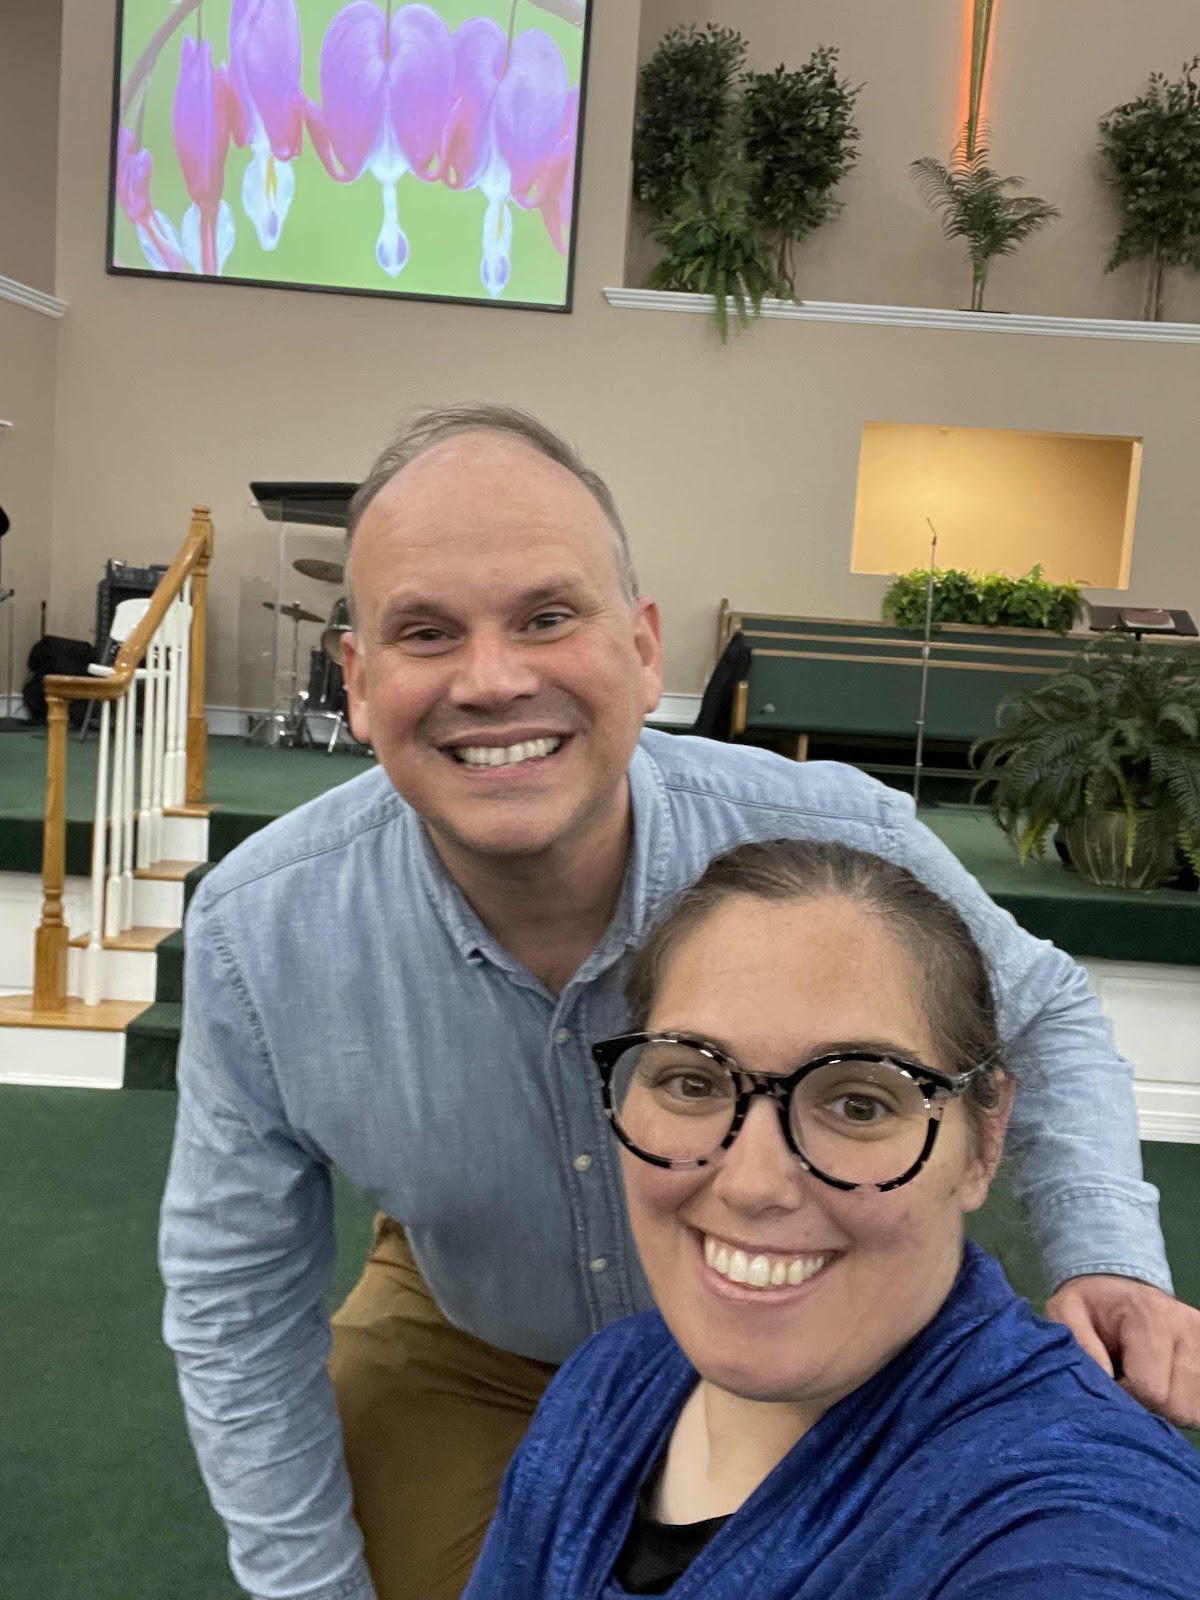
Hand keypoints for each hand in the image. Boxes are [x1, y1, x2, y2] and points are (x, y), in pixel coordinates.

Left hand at [1046, 1274, 1199, 1429]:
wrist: (1120, 1286)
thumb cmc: (1091, 1305)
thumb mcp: (1067, 1311)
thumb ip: (1080, 1343)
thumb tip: (1105, 1380)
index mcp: (1151, 1317)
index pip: (1150, 1390)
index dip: (1124, 1395)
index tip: (1110, 1380)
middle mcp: (1189, 1329)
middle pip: (1177, 1406)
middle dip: (1147, 1403)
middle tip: (1128, 1380)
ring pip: (1193, 1412)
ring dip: (1168, 1407)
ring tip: (1147, 1381)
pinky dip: (1183, 1403)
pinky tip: (1166, 1385)